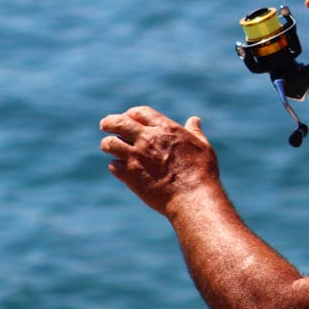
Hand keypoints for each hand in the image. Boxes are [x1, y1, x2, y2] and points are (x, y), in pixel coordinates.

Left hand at [99, 105, 219, 215]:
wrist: (192, 197)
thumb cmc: (202, 171)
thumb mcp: (203, 146)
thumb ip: (195, 132)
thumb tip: (194, 120)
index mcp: (164, 128)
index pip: (139, 112)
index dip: (131, 113)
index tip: (128, 117)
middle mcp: (147, 139)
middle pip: (118, 123)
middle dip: (109, 122)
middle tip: (105, 125)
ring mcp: (136, 157)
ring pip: (110, 144)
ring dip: (108, 144)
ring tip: (108, 146)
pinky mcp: (130, 176)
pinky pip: (113, 166)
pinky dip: (115, 166)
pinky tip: (120, 168)